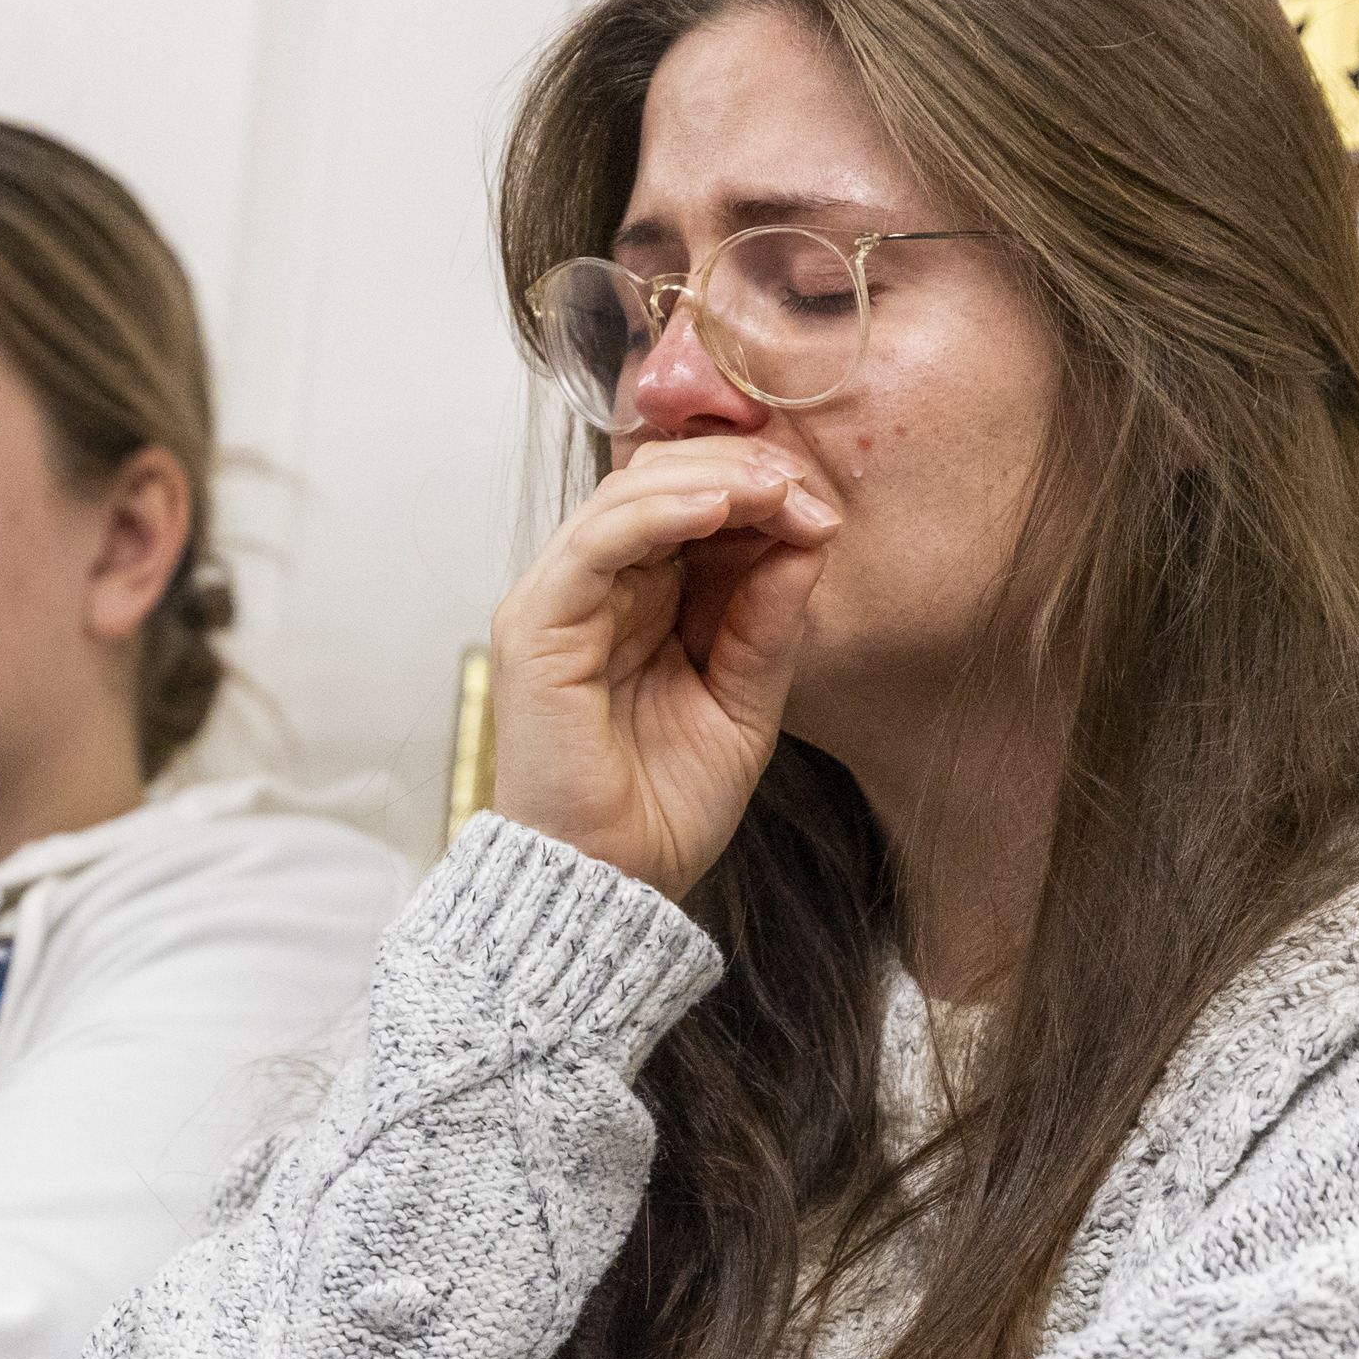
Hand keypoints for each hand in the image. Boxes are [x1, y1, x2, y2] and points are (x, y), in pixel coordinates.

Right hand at [488, 440, 838, 901]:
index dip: (756, 493)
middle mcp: (591, 591)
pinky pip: (595, 543)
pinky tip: (718, 508)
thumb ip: (767, 622)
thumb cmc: (664, 809)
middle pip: (657, 483)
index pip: (687, 507)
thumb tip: (808, 537)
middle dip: (739, 473)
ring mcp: (557, 603)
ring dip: (709, 480)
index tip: (822, 512)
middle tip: (804, 490)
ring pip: (625, 495)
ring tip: (774, 489)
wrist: (611, 885)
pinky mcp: (536, 625)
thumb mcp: (743, 701)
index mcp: (636, 603)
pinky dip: (657, 513)